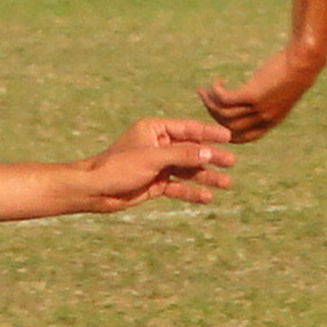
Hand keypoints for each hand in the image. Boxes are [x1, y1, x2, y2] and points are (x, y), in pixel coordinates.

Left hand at [74, 118, 234, 211]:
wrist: (95, 190)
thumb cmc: (118, 167)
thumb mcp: (153, 158)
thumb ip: (182, 155)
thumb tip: (209, 153)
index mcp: (155, 130)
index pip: (187, 129)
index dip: (208, 133)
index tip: (228, 137)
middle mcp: (158, 145)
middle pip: (191, 150)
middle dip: (211, 157)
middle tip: (231, 163)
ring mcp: (157, 165)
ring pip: (187, 170)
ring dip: (206, 176)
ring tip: (226, 183)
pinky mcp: (155, 183)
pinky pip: (178, 186)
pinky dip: (191, 191)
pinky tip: (206, 197)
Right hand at [198, 44, 325, 142]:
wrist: (304, 62)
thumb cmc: (294, 73)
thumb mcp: (280, 93)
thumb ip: (267, 101)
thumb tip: (254, 98)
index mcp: (270, 122)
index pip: (242, 138)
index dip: (225, 132)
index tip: (215, 120)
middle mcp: (262, 119)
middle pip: (228, 126)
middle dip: (212, 114)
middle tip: (205, 99)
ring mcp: (257, 109)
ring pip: (223, 113)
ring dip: (209, 102)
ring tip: (203, 90)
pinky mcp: (252, 95)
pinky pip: (225, 99)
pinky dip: (216, 90)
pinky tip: (217, 81)